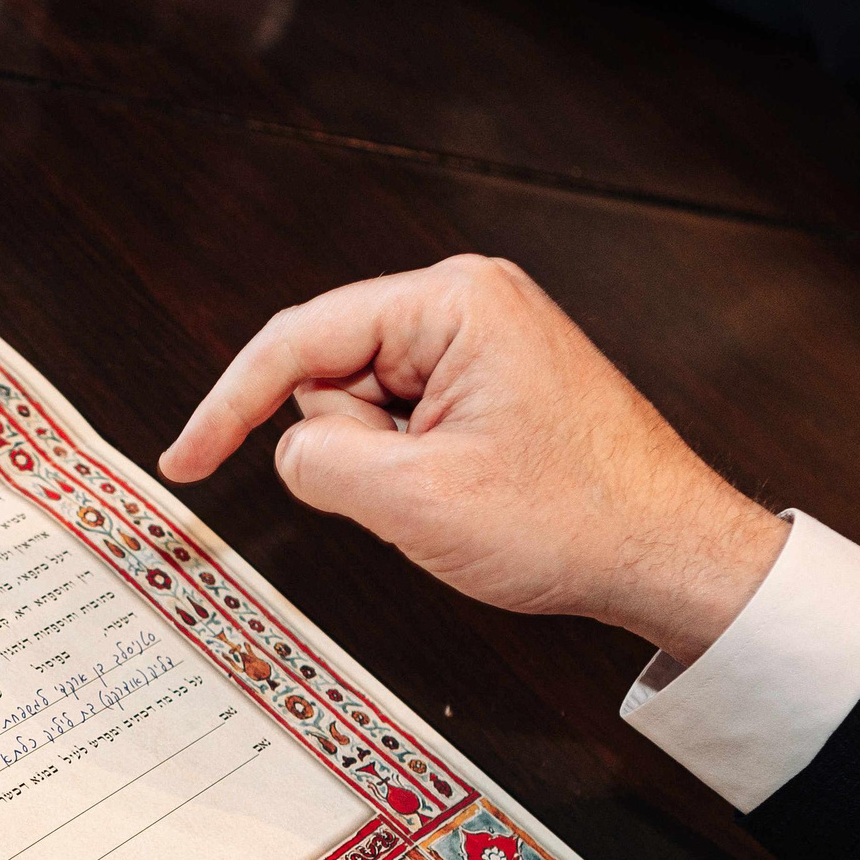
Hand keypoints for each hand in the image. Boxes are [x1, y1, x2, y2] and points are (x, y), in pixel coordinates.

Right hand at [159, 255, 786, 665]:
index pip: (299, 339)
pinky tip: (470, 495)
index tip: (185, 459)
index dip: (228, 403)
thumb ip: (320, 463)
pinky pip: (406, 425)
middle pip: (332, 371)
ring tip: (460, 496)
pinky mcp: (492, 384)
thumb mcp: (417, 502)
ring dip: (386, 466)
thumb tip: (288, 451)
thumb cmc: (580, 520)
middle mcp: (468, 304)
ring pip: (366, 407)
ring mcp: (483, 343)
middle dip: (349, 447)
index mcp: (453, 303)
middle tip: (417, 493)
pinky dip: (413, 471)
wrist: (673, 556)